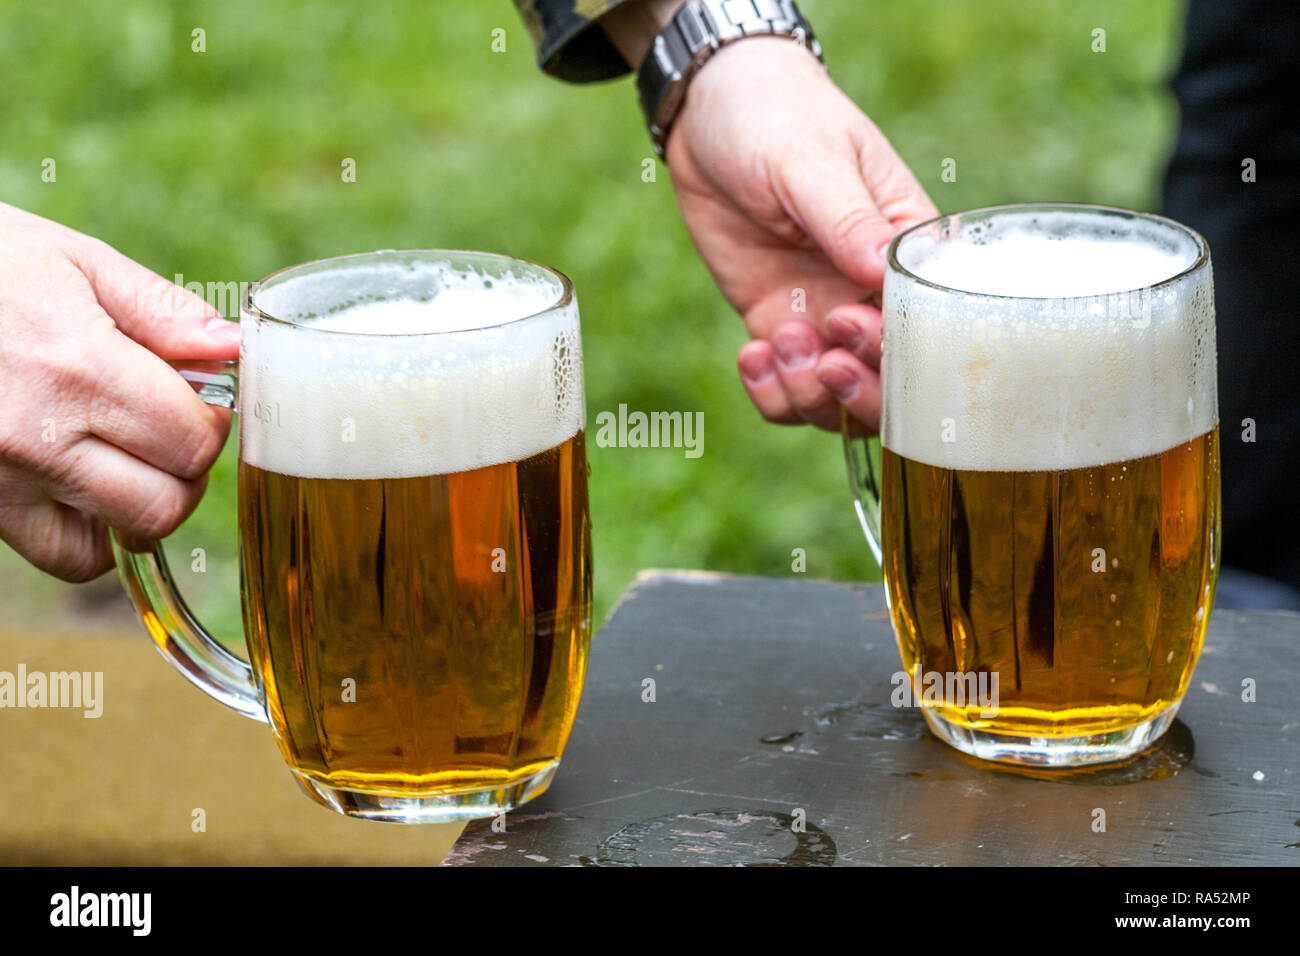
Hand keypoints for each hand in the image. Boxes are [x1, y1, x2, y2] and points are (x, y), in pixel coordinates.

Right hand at [0, 203, 239, 580]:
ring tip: (128, 454)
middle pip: (166, 504)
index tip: (197, 394)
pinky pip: (63, 555)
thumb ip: (163, 311)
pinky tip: (87, 484)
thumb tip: (233, 350)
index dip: (211, 420)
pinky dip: (93, 534)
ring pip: (119, 541)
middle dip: (187, 470)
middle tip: (169, 428)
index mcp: (75, 367)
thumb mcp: (74, 260)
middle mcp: (34, 435)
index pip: (193, 440)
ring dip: (145, 505)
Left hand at [664, 37, 937, 430]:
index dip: (892, 345)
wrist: (710, 116)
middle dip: (859, 391)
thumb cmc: (776, 117)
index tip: (843, 319)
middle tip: (817, 359)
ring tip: (773, 346)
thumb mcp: (811, 160)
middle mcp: (874, 294)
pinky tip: (750, 355)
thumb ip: (845, 218)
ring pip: (839, 401)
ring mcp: (826, 315)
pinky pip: (787, 390)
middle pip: (893, 382)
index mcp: (908, 250)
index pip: (927, 323)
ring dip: (808, 396)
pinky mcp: (779, 324)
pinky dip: (771, 394)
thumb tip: (880, 268)